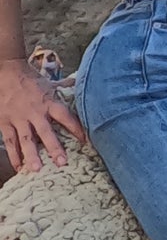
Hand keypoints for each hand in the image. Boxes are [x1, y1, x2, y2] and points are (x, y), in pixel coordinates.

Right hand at [0, 57, 86, 171]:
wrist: (6, 70)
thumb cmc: (30, 79)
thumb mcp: (50, 83)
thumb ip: (65, 87)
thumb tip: (80, 83)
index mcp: (49, 102)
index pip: (65, 117)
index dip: (76, 128)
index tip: (86, 142)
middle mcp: (35, 112)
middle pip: (45, 132)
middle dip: (54, 148)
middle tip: (62, 162)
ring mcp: (19, 118)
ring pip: (25, 139)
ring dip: (31, 155)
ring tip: (36, 169)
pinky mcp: (5, 121)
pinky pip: (9, 140)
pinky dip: (13, 155)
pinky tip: (18, 167)